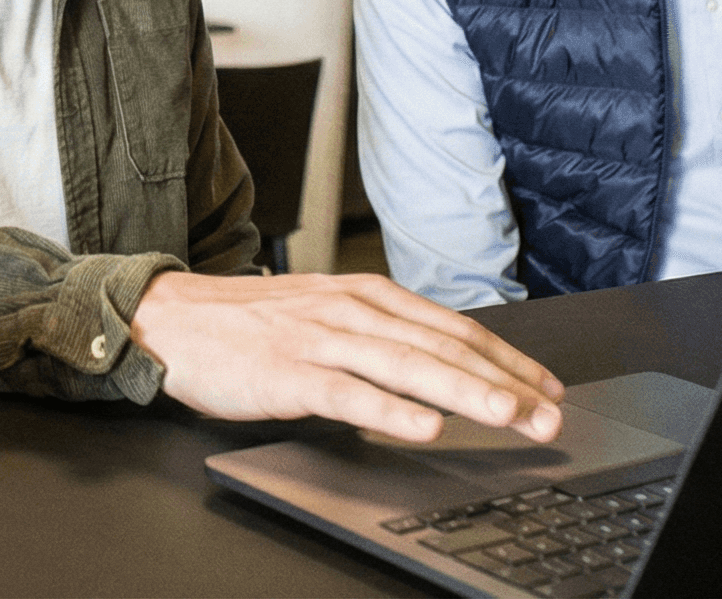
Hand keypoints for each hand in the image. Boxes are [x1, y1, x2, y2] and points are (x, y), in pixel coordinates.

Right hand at [128, 271, 564, 445]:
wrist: (172, 318)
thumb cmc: (247, 323)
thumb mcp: (323, 311)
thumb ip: (378, 334)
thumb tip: (439, 363)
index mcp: (365, 294)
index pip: (452, 328)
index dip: (506, 358)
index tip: (546, 386)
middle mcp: (351, 310)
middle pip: (442, 348)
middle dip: (504, 382)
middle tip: (549, 413)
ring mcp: (320, 340)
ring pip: (407, 367)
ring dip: (465, 392)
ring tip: (508, 415)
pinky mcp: (288, 373)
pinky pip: (349, 393)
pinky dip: (390, 411)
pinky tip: (424, 428)